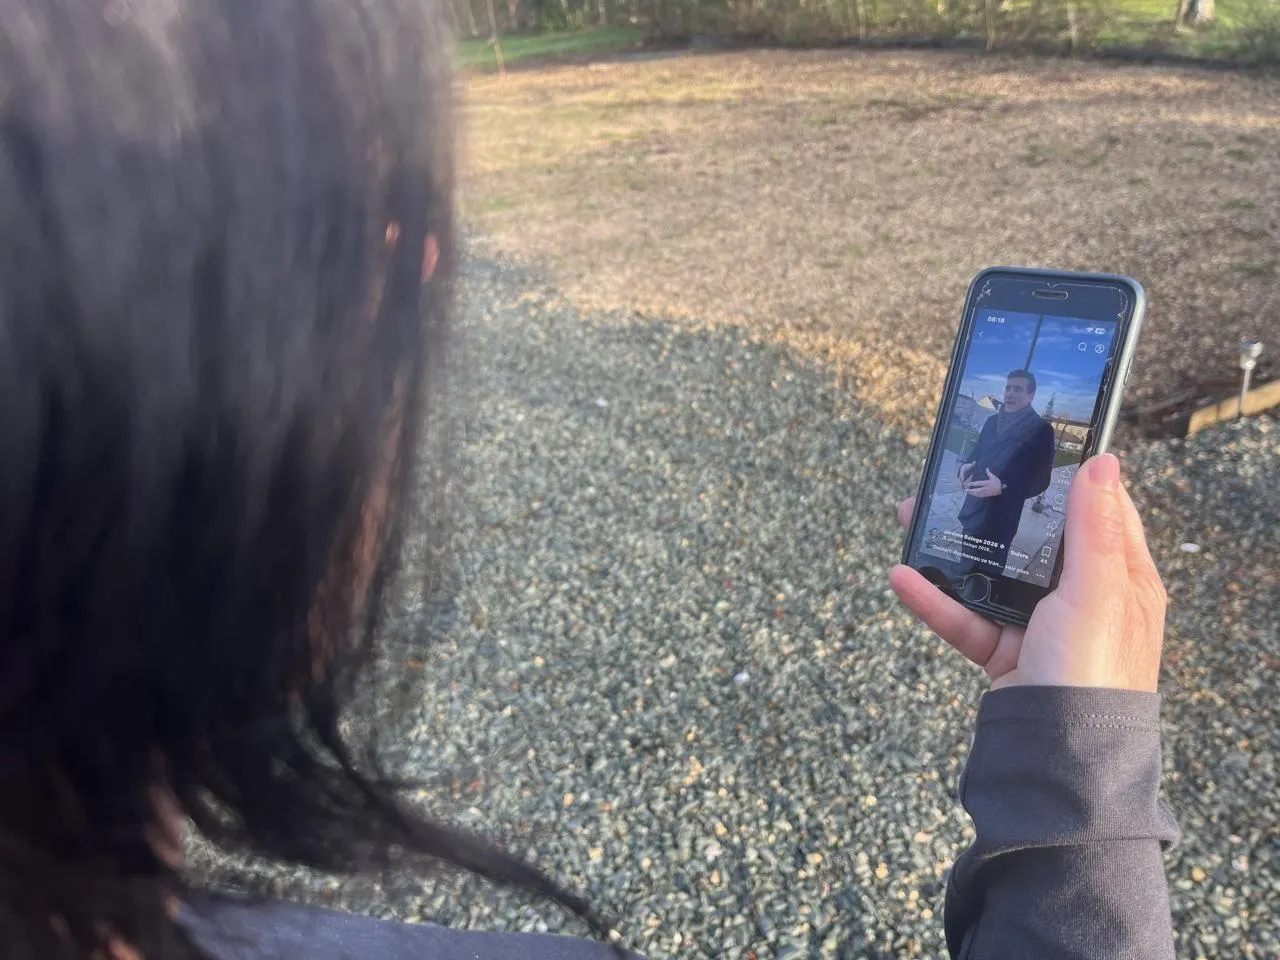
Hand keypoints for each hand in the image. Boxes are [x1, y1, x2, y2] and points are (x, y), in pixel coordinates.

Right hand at [890, 454, 1165, 691]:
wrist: (1061, 759)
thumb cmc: (1093, 673)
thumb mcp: (1096, 591)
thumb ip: (1093, 529)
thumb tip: (1104, 462)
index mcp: (1120, 580)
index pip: (1098, 514)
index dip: (1069, 480)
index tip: (1034, 449)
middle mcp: (1082, 601)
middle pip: (1032, 541)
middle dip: (990, 511)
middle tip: (954, 480)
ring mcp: (1041, 628)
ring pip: (990, 576)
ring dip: (949, 550)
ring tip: (910, 519)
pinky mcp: (1005, 654)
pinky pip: (965, 618)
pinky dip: (934, 600)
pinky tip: (903, 578)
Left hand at [965, 468, 1001, 497]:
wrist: (1002, 489)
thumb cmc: (997, 482)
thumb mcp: (994, 477)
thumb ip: (989, 473)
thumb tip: (986, 468)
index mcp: (987, 483)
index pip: (978, 483)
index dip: (973, 484)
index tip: (968, 484)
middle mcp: (986, 488)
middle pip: (977, 490)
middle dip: (971, 490)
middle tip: (966, 490)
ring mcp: (986, 492)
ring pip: (978, 494)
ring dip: (972, 493)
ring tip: (968, 492)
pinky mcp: (987, 495)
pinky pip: (980, 496)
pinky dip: (976, 495)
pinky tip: (973, 494)